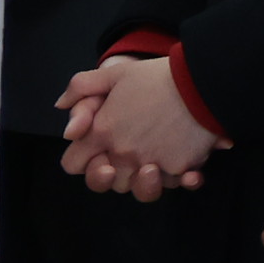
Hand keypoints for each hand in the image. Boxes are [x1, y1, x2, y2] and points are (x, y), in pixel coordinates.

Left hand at [52, 51, 211, 197]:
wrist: (202, 80)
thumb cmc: (156, 77)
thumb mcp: (113, 73)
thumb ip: (81, 87)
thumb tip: (61, 105)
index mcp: (101, 133)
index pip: (74, 165)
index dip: (81, 159)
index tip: (95, 150)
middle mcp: (123, 154)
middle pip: (108, 182)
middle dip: (114, 172)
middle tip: (129, 154)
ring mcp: (152, 163)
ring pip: (140, 189)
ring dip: (145, 180)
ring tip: (155, 163)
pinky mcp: (180, 166)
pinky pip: (175, 184)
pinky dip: (180, 179)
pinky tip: (186, 171)